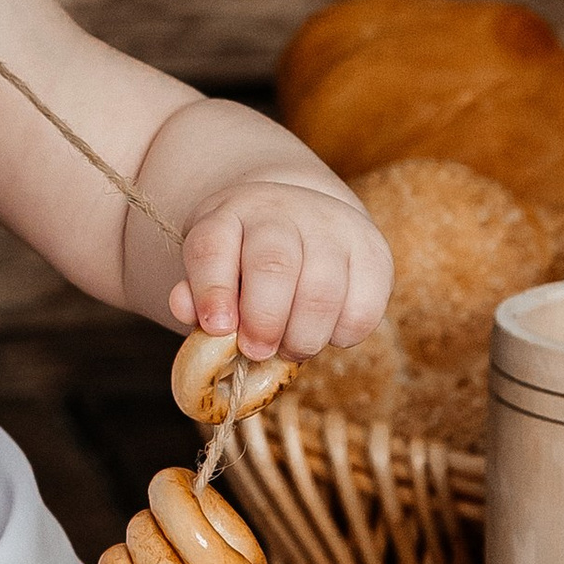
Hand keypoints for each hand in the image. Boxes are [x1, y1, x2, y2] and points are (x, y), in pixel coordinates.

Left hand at [169, 173, 390, 364]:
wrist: (302, 216)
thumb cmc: (246, 260)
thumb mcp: (212, 269)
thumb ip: (197, 296)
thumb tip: (191, 314)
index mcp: (228, 215)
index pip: (212, 246)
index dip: (211, 290)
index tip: (216, 328)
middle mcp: (280, 212)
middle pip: (273, 264)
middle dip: (263, 320)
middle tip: (256, 351)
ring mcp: (332, 227)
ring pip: (322, 289)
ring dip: (302, 336)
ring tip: (289, 349)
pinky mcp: (373, 251)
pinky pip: (364, 306)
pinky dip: (342, 334)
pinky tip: (325, 332)